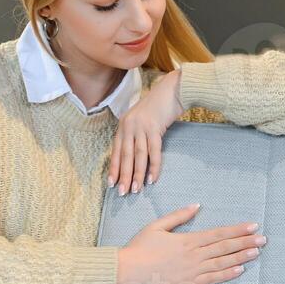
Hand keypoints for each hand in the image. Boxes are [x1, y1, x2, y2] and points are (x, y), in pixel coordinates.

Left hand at [110, 70, 183, 195]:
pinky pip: (154, 151)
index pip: (116, 151)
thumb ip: (135, 134)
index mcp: (124, 125)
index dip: (114, 168)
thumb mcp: (142, 119)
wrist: (172, 91)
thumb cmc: (158, 107)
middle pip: (125, 156)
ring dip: (137, 174)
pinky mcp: (155, 128)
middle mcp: (129, 126)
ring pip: (138, 156)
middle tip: (122, 192)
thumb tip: (133, 156)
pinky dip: (153, 166)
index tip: (112, 183)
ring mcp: (142, 127)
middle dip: (123, 176)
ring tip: (136, 189)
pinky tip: (151, 179)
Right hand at [116, 203, 265, 283]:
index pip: (218, 233)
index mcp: (188, 239)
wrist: (127, 270)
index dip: (237, 230)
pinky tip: (240, 270)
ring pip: (222, 262)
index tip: (253, 226)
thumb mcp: (157, 225)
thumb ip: (179, 216)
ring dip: (241, 257)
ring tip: (256, 252)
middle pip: (225, 247)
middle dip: (245, 242)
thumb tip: (197, 206)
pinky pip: (212, 279)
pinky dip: (227, 275)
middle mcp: (193, 254)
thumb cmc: (140, 247)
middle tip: (264, 239)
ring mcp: (192, 270)